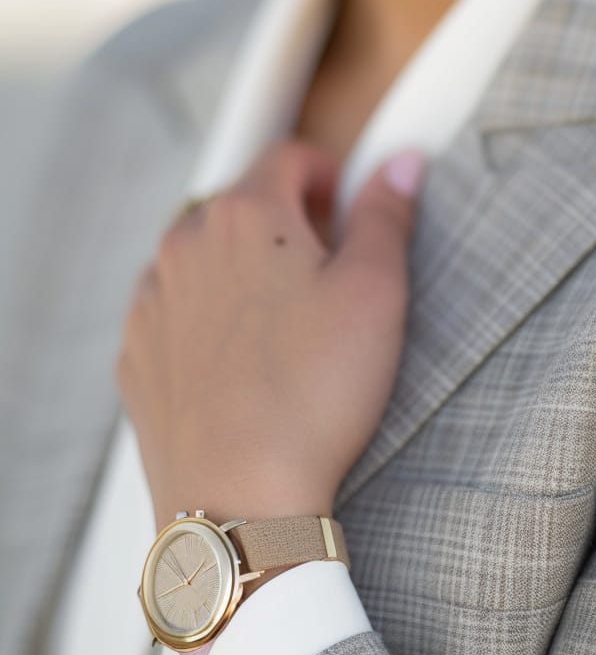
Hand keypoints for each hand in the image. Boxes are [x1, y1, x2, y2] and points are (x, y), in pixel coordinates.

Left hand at [115, 139, 425, 536]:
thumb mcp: (376, 293)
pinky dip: (207, 319)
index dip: (328, 172)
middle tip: (328, 272)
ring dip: (242, 270)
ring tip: (286, 326)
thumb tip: (400, 163)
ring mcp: (151, 302)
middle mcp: (184, 244)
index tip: (346, 204)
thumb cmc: (315, 394)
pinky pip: (175, 313)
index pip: (287, 156)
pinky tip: (244, 364)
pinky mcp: (136, 356)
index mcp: (245, 215)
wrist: (240, 499)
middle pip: (241, 205)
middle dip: (285, 224)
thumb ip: (386, 215)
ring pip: (203, 259)